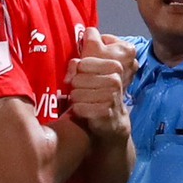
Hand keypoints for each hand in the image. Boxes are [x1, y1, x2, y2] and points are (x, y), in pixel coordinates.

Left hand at [68, 28, 133, 142]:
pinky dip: (78, 110)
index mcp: (114, 67)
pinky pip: (78, 108)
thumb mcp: (90, 73)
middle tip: (85, 93)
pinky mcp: (105, 112)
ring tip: (85, 102)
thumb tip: (67, 78)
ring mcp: (111, 97)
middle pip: (77, 80)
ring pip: (75, 94)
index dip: (78, 73)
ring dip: (76, 100)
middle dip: (76, 88)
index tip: (84, 79)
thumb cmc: (99, 92)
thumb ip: (76, 65)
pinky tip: (86, 111)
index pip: (82, 64)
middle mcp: (115, 81)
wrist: (114, 118)